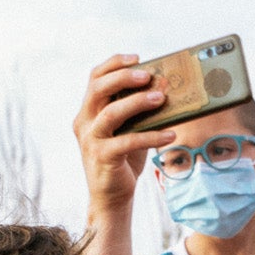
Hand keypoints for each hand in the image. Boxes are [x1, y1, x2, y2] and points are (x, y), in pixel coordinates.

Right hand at [72, 54, 178, 212]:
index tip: (136, 58)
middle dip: (124, 77)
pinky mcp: (102, 157)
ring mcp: (90, 140)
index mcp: (88, 111)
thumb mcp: (131, 129)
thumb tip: (164, 85)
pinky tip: (170, 134)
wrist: (111, 196)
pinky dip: (151, 136)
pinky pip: (127, 141)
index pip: (95, 78)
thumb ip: (141, 109)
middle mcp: (84, 122)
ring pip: (111, 113)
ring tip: (161, 98)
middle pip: (98, 89)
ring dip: (137, 102)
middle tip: (148, 76)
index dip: (114, 64)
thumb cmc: (123, 159)